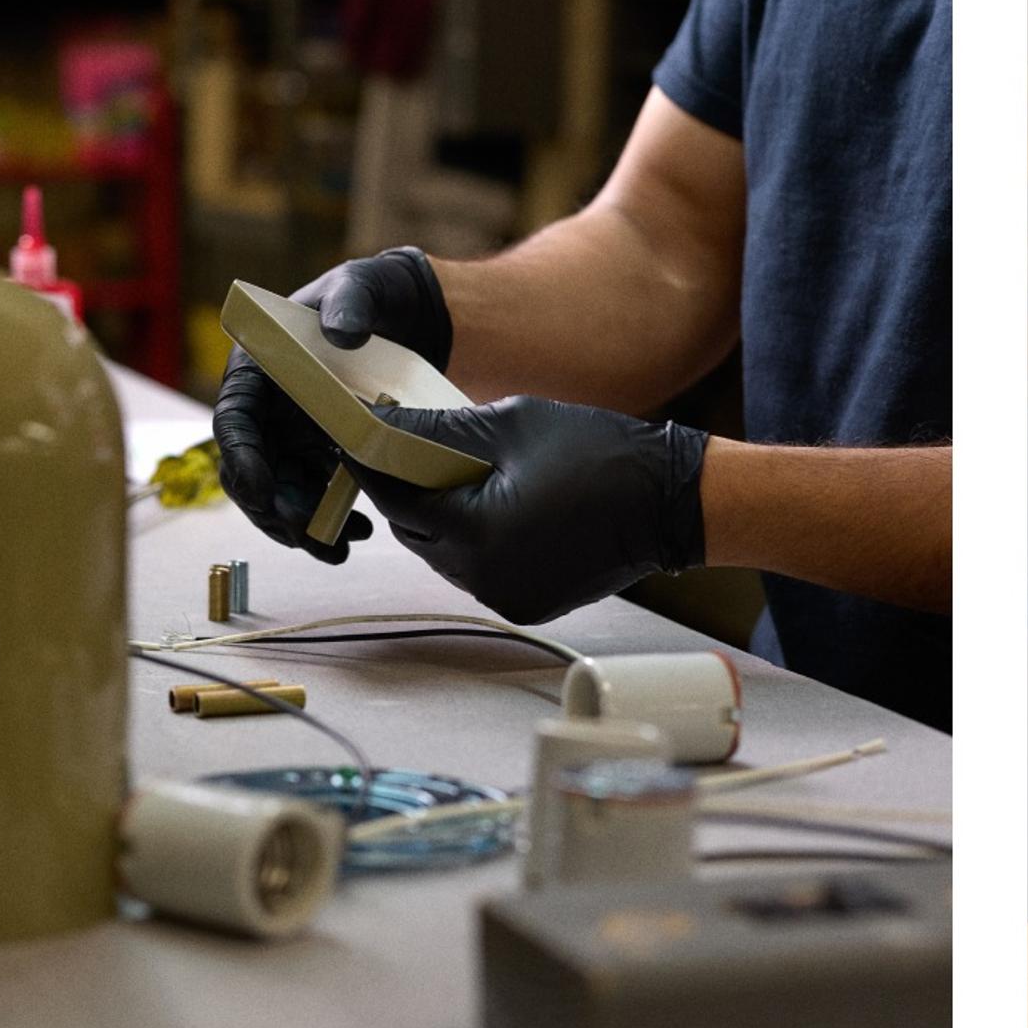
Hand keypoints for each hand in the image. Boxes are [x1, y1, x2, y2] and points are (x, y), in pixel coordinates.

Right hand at [212, 250, 451, 559]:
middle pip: (254, 470)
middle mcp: (269, 408)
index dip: (241, 459)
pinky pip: (319, 494)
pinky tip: (361, 533)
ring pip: (284, 493)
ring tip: (339, 547)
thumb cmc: (376, 294)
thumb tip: (340, 333)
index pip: (233, 420)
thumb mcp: (364, 285)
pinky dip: (332, 519)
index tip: (260, 491)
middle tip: (305, 533)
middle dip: (273, 509)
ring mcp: (296, 434)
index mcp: (259, 368)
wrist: (415, 314)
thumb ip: (349, 301)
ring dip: (303, 526)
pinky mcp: (327, 453)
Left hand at [353, 398, 707, 623]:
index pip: (395, 498)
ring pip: (444, 554)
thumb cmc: (601, 454)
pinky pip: (478, 571)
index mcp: (476, 531)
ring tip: (463, 476)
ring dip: (441, 517)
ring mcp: (506, 596)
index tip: (356, 440)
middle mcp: (483, 576)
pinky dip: (475, 541)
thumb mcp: (513, 425)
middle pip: (415, 531)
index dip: (371, 467)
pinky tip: (497, 507)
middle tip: (411, 450)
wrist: (672, 502)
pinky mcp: (526, 603)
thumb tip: (385, 424)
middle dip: (408, 491)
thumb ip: (441, 430)